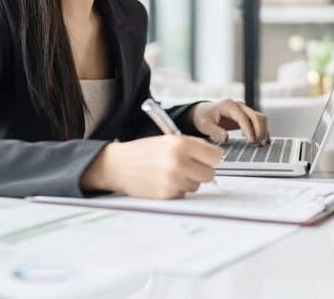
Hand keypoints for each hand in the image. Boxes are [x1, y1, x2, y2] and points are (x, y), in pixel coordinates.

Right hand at [81, 135, 222, 198]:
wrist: (118, 165)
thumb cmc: (142, 151)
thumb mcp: (167, 139)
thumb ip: (191, 147)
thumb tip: (215, 158)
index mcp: (180, 143)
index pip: (215, 155)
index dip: (211, 157)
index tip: (207, 158)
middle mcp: (178, 161)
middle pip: (210, 174)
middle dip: (201, 171)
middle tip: (189, 166)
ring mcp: (173, 180)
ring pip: (197, 185)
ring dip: (188, 181)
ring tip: (171, 172)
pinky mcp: (167, 195)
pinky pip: (184, 194)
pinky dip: (177, 189)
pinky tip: (164, 181)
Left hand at [189, 99, 269, 144]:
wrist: (203, 112)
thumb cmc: (203, 117)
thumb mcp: (204, 124)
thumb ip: (214, 131)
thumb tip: (226, 138)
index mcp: (228, 105)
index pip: (242, 117)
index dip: (248, 129)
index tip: (251, 141)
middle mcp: (238, 105)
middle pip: (255, 116)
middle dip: (258, 130)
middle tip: (256, 144)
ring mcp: (243, 110)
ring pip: (259, 117)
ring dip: (262, 130)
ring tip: (259, 144)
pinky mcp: (246, 116)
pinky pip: (259, 121)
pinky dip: (262, 130)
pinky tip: (261, 141)